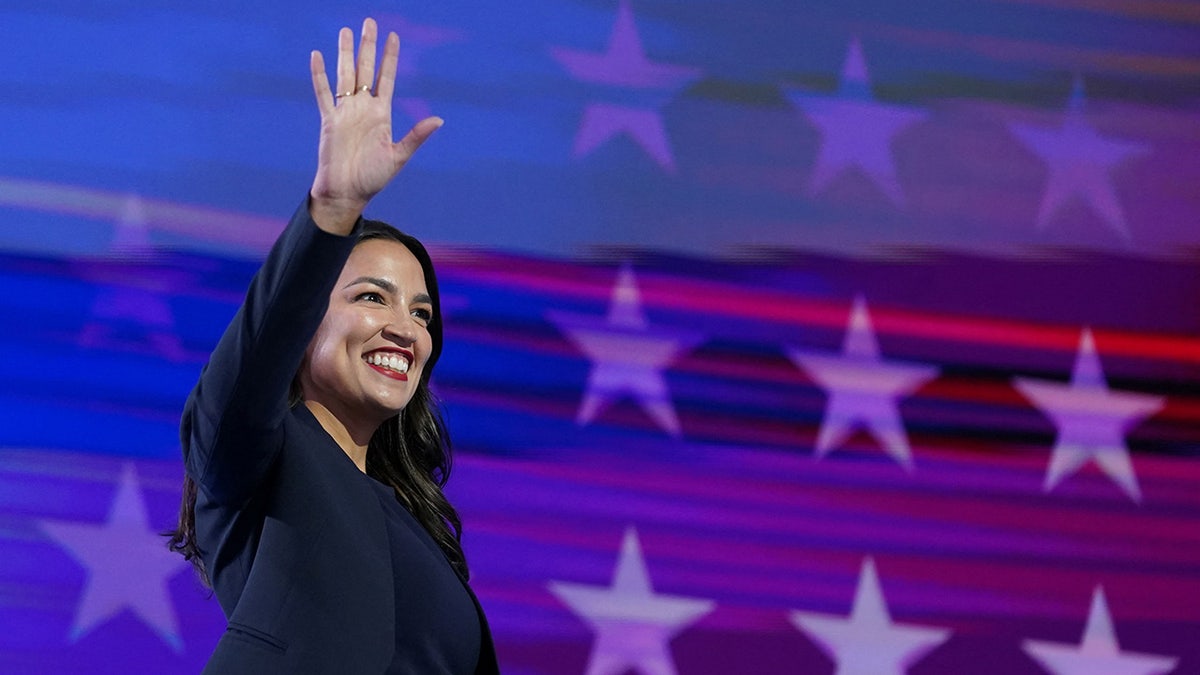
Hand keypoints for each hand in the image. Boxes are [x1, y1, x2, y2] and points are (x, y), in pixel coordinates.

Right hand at [308, 17, 442, 232]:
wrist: (347, 193)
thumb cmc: (373, 178)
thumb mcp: (398, 156)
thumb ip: (416, 136)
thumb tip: (438, 120)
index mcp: (381, 114)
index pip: (387, 78)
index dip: (390, 57)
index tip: (393, 36)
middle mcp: (363, 108)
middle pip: (366, 70)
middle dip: (368, 46)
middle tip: (370, 22)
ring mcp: (345, 112)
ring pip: (345, 75)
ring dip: (345, 53)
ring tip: (346, 31)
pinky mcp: (329, 121)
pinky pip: (323, 93)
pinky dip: (320, 76)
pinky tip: (318, 56)